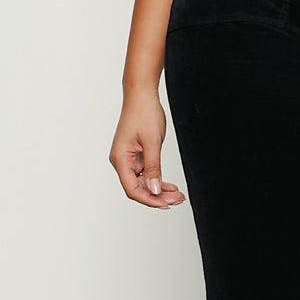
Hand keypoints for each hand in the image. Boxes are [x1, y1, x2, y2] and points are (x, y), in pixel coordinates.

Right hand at [110, 91, 187, 208]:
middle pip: (139, 188)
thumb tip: (154, 190)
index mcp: (120, 159)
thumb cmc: (144, 113)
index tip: (165, 204)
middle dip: (158, 196)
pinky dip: (159, 180)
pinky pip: (147, 173)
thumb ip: (154, 167)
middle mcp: (122, 161)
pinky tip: (171, 186)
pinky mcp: (137, 155)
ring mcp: (129, 159)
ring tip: (178, 196)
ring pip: (144, 182)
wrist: (142, 95)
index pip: (132, 189)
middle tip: (178, 200)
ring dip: (160, 190)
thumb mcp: (152, 142)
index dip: (149, 199)